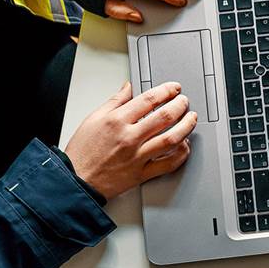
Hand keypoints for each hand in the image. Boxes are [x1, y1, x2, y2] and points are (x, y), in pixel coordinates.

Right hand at [66, 82, 195, 199]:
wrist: (77, 179)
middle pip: (164, 117)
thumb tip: (128, 87)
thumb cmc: (82, 151)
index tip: (174, 88)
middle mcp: (129, 137)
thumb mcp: (93, 118)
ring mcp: (137, 156)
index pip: (149, 100)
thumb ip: (115, 101)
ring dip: (186, 126)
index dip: (166, 91)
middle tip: (184, 102)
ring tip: (191, 119)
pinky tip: (185, 145)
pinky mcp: (142, 174)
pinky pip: (168, 164)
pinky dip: (181, 154)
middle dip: (180, 106)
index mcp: (116, 121)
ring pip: (171, 139)